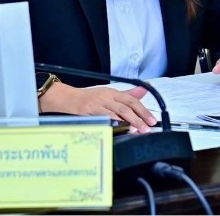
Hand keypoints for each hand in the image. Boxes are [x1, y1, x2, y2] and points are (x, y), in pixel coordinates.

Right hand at [40, 83, 157, 132]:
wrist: (68, 99)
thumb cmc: (90, 99)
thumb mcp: (109, 94)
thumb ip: (128, 94)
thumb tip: (144, 89)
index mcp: (112, 93)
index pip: (131, 100)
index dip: (143, 110)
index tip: (152, 120)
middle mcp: (106, 98)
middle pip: (125, 107)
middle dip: (138, 118)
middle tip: (147, 127)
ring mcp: (97, 106)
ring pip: (115, 114)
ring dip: (127, 123)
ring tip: (137, 130)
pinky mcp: (89, 113)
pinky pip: (102, 120)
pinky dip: (112, 125)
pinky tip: (119, 130)